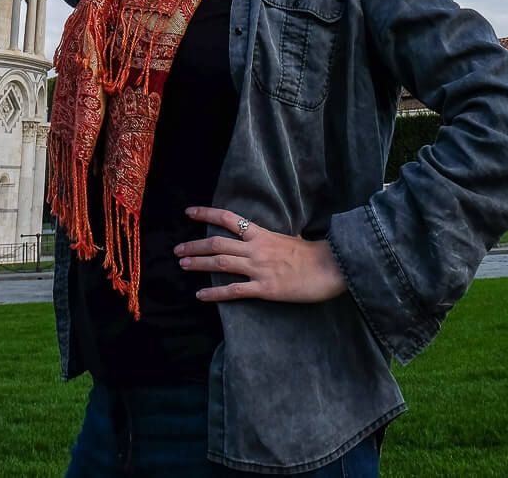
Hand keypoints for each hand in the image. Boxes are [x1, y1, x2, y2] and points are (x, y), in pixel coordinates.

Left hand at [174, 206, 345, 304]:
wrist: (330, 268)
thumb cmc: (312, 253)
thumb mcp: (287, 237)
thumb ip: (269, 238)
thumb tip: (258, 236)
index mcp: (262, 233)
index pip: (228, 218)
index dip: (206, 213)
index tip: (189, 212)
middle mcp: (256, 248)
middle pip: (217, 243)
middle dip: (194, 245)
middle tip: (177, 249)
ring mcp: (259, 268)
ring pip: (220, 264)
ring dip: (198, 264)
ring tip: (182, 265)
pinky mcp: (264, 288)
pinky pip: (234, 291)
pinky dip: (215, 293)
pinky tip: (201, 295)